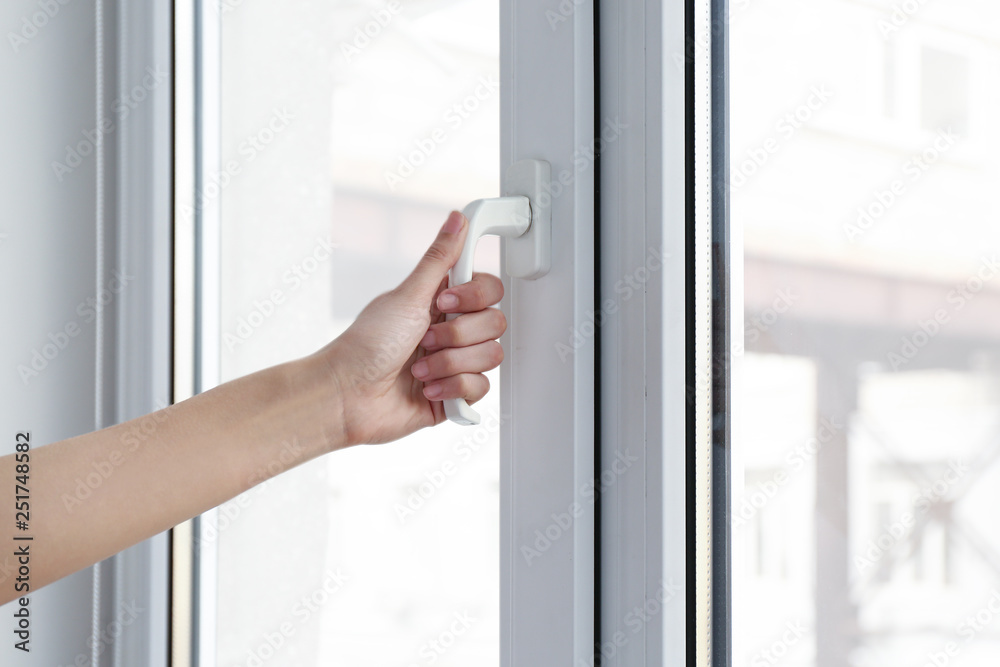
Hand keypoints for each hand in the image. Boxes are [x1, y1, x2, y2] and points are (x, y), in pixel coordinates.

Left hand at [320, 210, 506, 445]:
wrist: (348, 397)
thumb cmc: (366, 346)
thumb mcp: (407, 296)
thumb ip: (439, 258)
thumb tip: (458, 218)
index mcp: (441, 301)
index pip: (489, 289)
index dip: (474, 297)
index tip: (444, 302)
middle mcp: (451, 329)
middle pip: (494, 324)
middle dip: (457, 336)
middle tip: (426, 339)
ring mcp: (454, 362)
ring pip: (490, 356)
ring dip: (450, 364)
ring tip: (420, 368)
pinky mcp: (455, 393)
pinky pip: (480, 388)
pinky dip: (452, 388)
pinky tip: (428, 388)